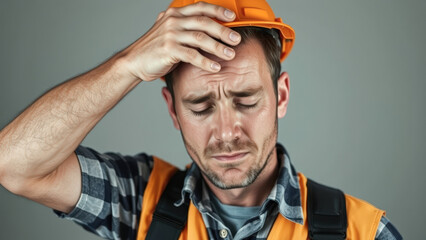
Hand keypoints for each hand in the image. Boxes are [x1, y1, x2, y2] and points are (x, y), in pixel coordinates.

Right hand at [119, 2, 240, 81]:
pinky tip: (215, 67)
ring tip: (230, 54)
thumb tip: (210, 32)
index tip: (232, 17)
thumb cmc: (154, 49)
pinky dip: (205, 61)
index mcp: (175, 14)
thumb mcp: (170, 32)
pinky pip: (192, 55)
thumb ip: (186, 28)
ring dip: (218, 47)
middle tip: (236, 39)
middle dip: (223, 31)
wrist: (134, 61)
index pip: (200, 7)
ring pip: (200, 38)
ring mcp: (170, 35)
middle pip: (204, 22)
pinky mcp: (168, 49)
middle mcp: (173, 21)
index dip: (218, 11)